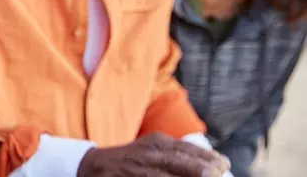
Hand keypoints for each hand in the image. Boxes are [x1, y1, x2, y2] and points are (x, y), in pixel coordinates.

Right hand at [76, 133, 230, 176]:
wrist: (90, 167)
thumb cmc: (130, 161)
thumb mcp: (151, 151)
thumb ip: (177, 155)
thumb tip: (216, 166)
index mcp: (155, 142)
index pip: (183, 148)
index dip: (205, 156)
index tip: (224, 164)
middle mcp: (145, 153)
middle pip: (174, 160)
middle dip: (197, 167)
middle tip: (217, 173)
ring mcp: (134, 168)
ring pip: (160, 174)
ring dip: (182, 175)